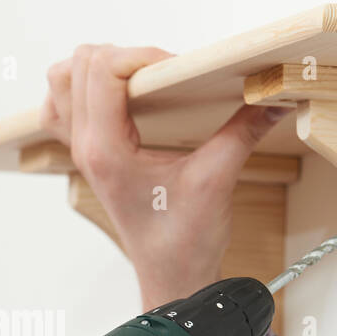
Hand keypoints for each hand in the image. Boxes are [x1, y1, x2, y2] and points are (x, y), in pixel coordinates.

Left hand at [40, 44, 291, 309]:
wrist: (171, 278)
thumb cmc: (184, 241)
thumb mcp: (217, 179)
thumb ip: (244, 130)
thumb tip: (274, 95)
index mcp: (106, 151)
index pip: (104, 70)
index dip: (144, 57)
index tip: (179, 70)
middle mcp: (85, 147)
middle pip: (78, 66)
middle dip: (125, 57)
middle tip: (166, 76)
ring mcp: (81, 151)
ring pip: (62, 81)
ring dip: (98, 69)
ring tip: (140, 81)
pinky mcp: (90, 155)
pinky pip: (63, 107)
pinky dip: (84, 90)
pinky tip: (119, 98)